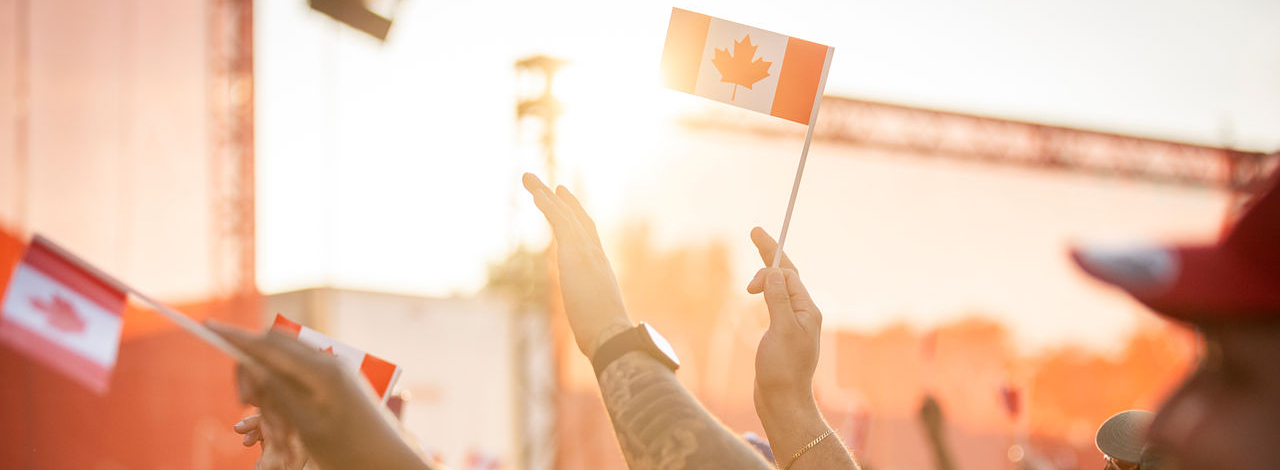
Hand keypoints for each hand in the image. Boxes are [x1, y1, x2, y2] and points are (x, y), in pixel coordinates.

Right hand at [208, 321, 428, 469]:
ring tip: (278, 436)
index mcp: (321, 370)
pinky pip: (298, 383)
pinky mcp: (335, 385)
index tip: (208, 327)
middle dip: (253, 374)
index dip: (236, 338)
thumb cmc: (350, 450)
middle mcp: (328, 363)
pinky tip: (286, 435)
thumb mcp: (305, 423)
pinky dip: (284, 403)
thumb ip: (277, 390)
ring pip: (283, 369)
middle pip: (274, 350)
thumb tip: (252, 362)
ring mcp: (333, 372)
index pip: (269, 344)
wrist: (389, 464)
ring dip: (269, 398)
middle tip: (247, 407)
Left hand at [522, 173, 632, 356]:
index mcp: (599, 268)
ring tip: (528, 178)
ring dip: (545, 195)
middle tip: (546, 184)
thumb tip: (590, 333)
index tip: (565, 202)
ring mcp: (587, 252)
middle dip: (560, 200)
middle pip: (577, 218)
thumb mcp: (596, 321)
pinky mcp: (576, 253)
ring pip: (565, 214)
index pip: (587, 235)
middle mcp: (595, 254)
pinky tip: (537, 194)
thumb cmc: (606, 336)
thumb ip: (592, 317)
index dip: (576, 216)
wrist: (611, 335)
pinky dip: (549, 206)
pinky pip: (561, 222)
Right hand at [747, 229, 857, 469]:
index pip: (789, 272)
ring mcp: (792, 323)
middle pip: (786, 276)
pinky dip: (764, 292)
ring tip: (748, 288)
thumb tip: (771, 272)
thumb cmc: (783, 369)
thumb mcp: (781, 330)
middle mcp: (803, 313)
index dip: (771, 254)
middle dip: (770, 255)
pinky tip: (757, 294)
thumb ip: (777, 299)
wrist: (782, 401)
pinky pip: (774, 302)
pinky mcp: (781, 334)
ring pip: (779, 288)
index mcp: (807, 309)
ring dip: (764, 278)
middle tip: (755, 233)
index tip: (758, 233)